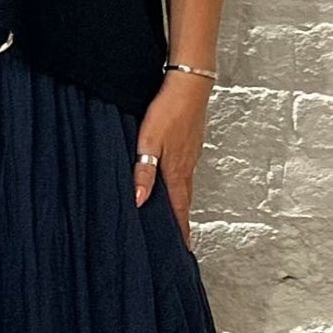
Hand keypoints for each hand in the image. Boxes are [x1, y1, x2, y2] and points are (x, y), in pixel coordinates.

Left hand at [133, 75, 210, 245]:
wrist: (189, 84)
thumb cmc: (169, 111)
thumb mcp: (148, 143)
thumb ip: (143, 172)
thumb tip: (139, 201)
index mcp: (176, 171)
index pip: (179, 209)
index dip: (181, 230)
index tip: (184, 248)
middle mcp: (188, 166)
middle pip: (184, 200)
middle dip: (183, 220)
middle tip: (182, 239)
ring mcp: (192, 153)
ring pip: (186, 184)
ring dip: (182, 201)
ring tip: (178, 214)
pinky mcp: (192, 142)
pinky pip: (188, 169)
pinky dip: (182, 182)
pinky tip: (176, 178)